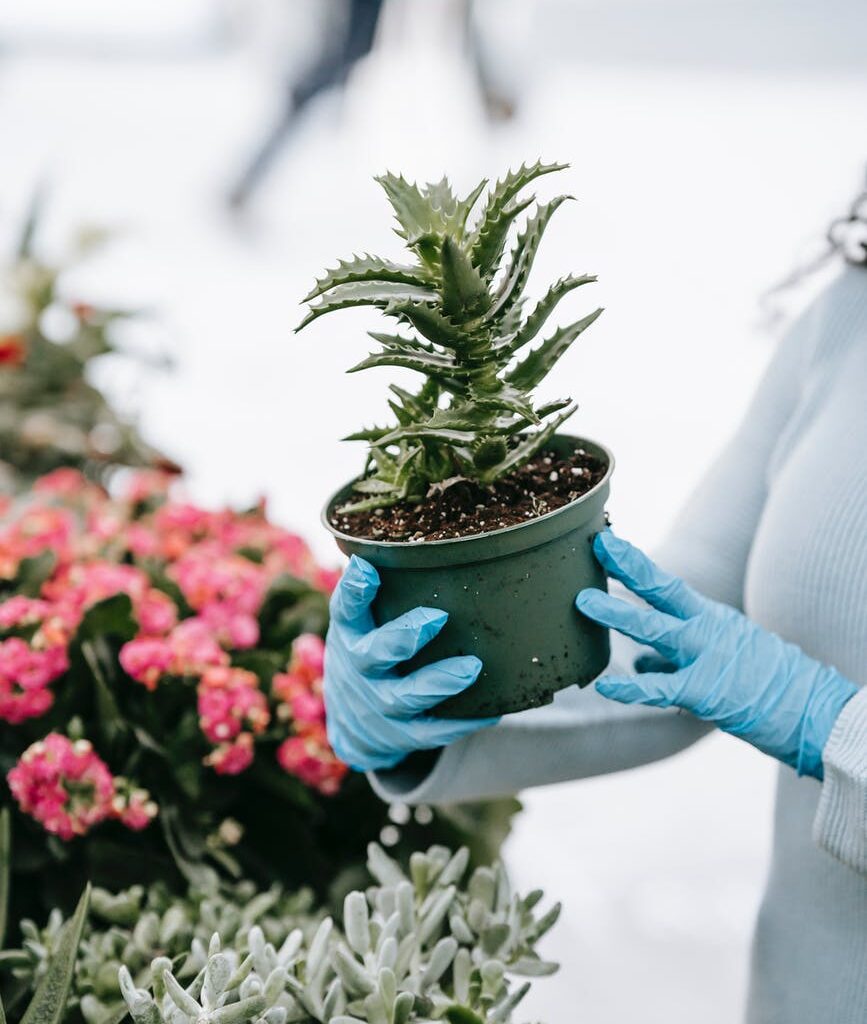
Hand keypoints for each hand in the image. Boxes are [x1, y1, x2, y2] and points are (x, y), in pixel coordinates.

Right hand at [324, 556, 498, 770]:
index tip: (366, 569)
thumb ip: (381, 590)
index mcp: (350, 633)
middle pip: (374, 654)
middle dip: (403, 637)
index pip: (345, 608)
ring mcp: (380, 705)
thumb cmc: (369, 652)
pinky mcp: (402, 735)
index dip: (354, 591)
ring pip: (406, 697)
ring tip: (471, 667)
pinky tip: (493, 709)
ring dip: (439, 682)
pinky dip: (462, 723)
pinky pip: (432, 732)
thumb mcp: (362, 622)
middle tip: (437, 617)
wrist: (353, 724)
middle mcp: (360, 669)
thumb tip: (418, 539)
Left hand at [576, 531, 857, 778]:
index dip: (634, 563)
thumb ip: (672, 659)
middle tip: (596, 548)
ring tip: (584, 603)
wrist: (816, 712)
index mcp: (711, 618)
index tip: (606, 543)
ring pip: (654, 629)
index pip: (665, 584)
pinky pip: (661, 688)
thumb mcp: (723, 656)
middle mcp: (708, 629)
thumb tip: (637, 662)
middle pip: (661, 590)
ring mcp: (707, 657)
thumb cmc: (766, 685)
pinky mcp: (707, 692)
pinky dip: (631, 688)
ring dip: (618, 614)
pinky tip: (607, 686)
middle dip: (626, 568)